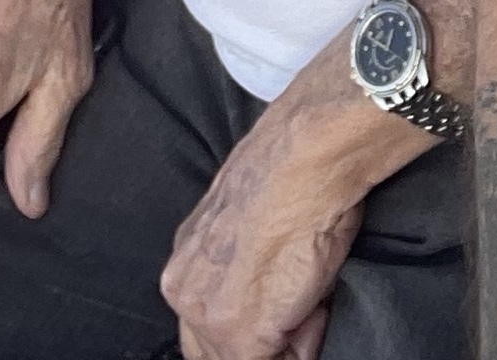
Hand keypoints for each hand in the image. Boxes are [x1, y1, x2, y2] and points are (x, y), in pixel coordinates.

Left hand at [162, 82, 413, 359]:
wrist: (307, 157)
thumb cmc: (294, 174)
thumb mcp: (252, 224)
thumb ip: (241, 270)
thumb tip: (272, 309)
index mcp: (186, 260)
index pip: (208, 324)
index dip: (254, 325)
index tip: (285, 310)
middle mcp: (182, 291)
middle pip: (214, 351)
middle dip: (260, 342)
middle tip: (301, 307)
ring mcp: (207, 317)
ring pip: (242, 357)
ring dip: (283, 344)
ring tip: (310, 297)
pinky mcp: (240, 338)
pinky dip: (304, 343)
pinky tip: (314, 300)